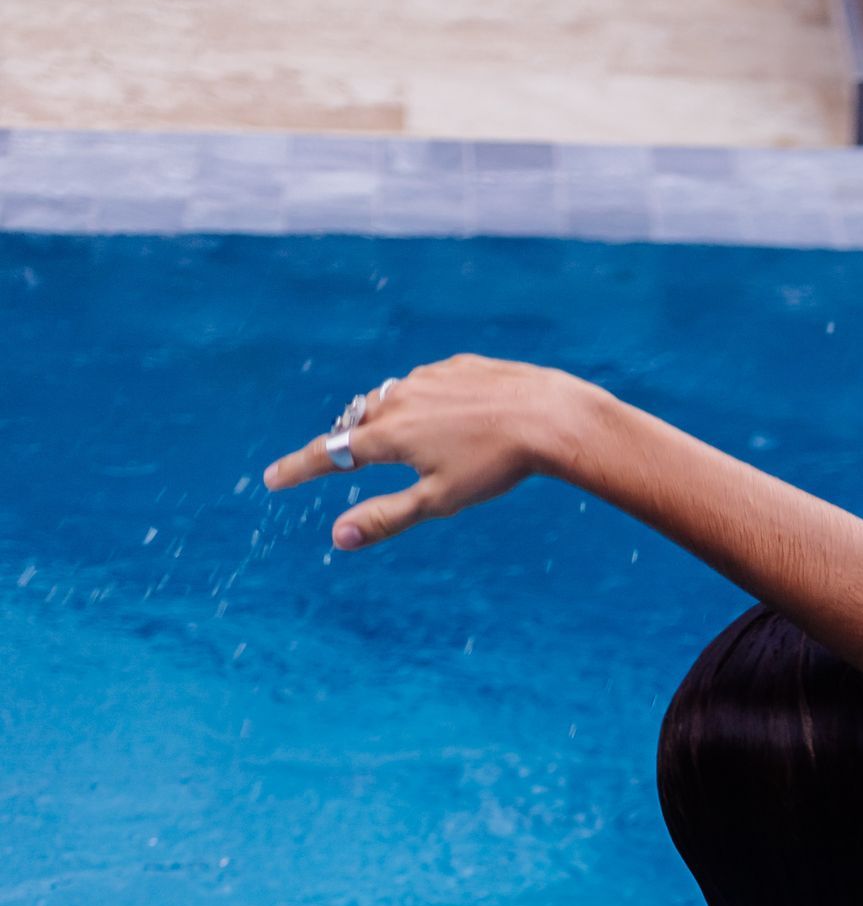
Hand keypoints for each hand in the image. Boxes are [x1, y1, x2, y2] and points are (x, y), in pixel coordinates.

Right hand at [263, 352, 594, 550]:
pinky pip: (426, 383)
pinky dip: (421, 400)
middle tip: (340, 456)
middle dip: (347, 440)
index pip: (330, 453)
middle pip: (358, 421)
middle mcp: (399, 399)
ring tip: (392, 435)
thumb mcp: (438, 501)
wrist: (546, 415)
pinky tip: (445, 413)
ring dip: (383, 417)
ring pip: (390, 398)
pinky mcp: (457, 366)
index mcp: (389, 435)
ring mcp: (428, 378)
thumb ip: (386, 517)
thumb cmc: (494, 465)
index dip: (299, 468)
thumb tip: (338, 539)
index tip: (273, 478)